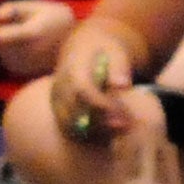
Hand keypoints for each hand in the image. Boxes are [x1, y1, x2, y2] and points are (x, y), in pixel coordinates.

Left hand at [0, 0, 82, 76]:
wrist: (77, 44)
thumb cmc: (56, 19)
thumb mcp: (36, 6)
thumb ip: (11, 8)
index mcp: (29, 35)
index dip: (2, 24)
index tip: (15, 20)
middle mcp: (24, 54)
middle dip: (5, 32)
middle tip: (24, 27)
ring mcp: (23, 67)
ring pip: (0, 51)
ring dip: (7, 43)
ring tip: (28, 38)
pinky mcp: (22, 73)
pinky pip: (5, 59)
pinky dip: (11, 53)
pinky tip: (28, 48)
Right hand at [47, 20, 145, 144]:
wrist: (84, 48)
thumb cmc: (104, 50)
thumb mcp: (116, 50)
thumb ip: (119, 66)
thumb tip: (123, 85)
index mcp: (72, 68)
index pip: (82, 90)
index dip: (102, 105)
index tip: (123, 116)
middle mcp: (60, 86)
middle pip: (75, 111)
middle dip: (101, 124)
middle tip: (126, 126)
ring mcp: (57, 101)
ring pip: (71, 125)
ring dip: (96, 132)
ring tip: (121, 129)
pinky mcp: (59, 111)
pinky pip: (71, 129)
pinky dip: (90, 135)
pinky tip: (111, 133)